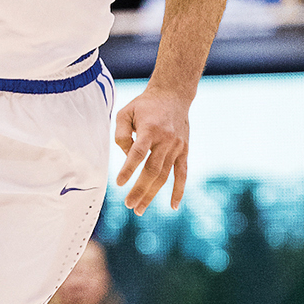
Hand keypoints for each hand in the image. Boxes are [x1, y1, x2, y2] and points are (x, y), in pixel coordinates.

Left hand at [114, 83, 191, 215]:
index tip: (120, 183)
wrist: (173, 95)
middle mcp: (165, 139)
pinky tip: (173, 206)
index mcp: (150, 129)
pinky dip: (179, 190)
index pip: (138, 153)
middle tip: (129, 205)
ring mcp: (177, 147)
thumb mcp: (125, 112)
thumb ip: (121, 135)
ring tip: (139, 209)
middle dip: (140, 190)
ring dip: (152, 194)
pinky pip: (182, 173)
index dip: (129, 169)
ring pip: (165, 175)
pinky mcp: (184, 151)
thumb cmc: (145, 105)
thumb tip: (127, 157)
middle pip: (152, 170)